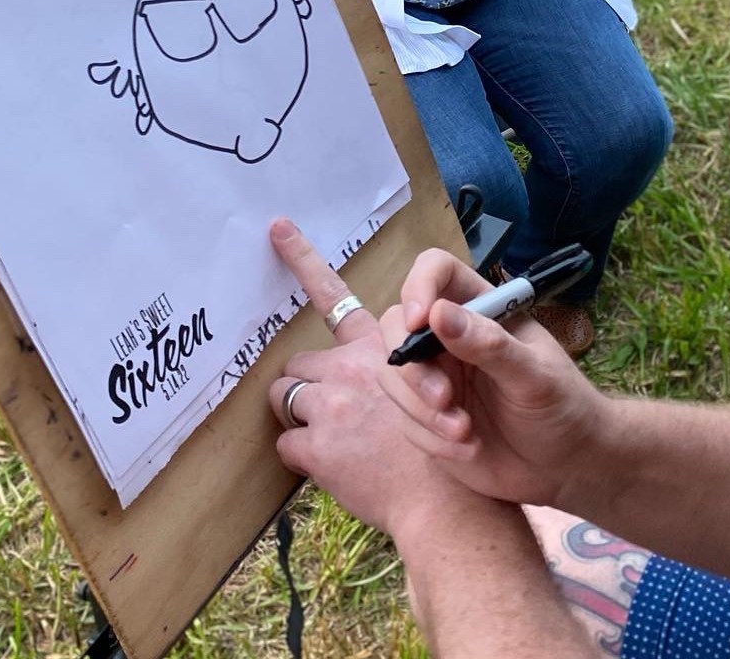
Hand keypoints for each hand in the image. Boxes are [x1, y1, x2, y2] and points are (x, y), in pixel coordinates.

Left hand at [267, 220, 487, 538]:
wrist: (449, 499)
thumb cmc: (451, 443)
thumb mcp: (435, 383)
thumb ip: (402, 366)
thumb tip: (381, 367)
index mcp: (379, 345)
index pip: (337, 295)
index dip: (303, 259)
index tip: (278, 229)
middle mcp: (350, 364)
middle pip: (301, 359)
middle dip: (307, 380)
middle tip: (328, 405)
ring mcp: (329, 403)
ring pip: (285, 396)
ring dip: (300, 414)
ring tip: (330, 437)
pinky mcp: (316, 445)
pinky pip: (288, 445)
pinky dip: (304, 458)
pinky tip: (333, 468)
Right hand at [377, 248, 608, 511]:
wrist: (565, 467)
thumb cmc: (562, 408)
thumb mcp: (534, 376)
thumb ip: (489, 345)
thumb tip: (438, 313)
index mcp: (481, 309)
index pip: (436, 271)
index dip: (419, 287)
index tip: (419, 323)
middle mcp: (450, 336)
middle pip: (397, 324)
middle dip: (413, 367)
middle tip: (444, 399)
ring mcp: (435, 375)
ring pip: (393, 374)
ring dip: (420, 408)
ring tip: (464, 433)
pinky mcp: (426, 416)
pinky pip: (403, 417)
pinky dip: (428, 437)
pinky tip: (467, 449)